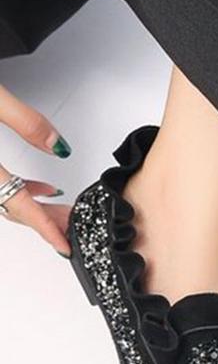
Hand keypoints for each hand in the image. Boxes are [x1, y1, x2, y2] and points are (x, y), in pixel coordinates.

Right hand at [0, 84, 71, 255]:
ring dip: (24, 203)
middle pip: (1, 204)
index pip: (12, 200)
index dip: (40, 225)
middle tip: (66, 222)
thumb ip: (25, 121)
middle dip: (38, 217)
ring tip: (54, 204)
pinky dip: (9, 188)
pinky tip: (31, 186)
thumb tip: (57, 146)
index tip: (60, 242)